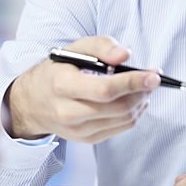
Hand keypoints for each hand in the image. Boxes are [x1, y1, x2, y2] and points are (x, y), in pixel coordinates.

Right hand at [5, 36, 160, 141]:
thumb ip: (101, 46)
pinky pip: (119, 129)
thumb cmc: (56, 71)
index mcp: (62, 86)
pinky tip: (135, 101)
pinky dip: (133, 114)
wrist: (31, 103)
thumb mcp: (73, 49)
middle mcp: (68, 112)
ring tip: (145, 88)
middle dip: (142, 93)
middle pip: (118, 108)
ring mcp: (77, 130)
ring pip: (122, 120)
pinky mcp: (86, 139)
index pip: (105, 90)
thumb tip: (126, 55)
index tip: (154, 75)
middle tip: (153, 79)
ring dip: (141, 103)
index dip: (133, 83)